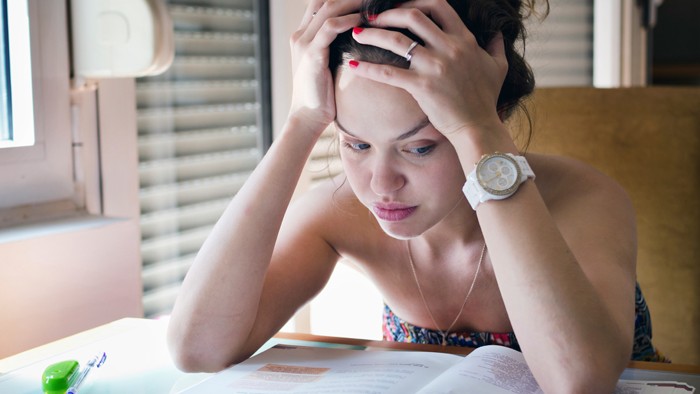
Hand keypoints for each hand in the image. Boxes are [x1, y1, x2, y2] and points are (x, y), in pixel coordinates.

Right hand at [288, 0, 360, 137]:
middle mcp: (300, 35)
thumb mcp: (327, 66)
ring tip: (372, 2)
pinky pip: (330, 28)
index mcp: (302, 36)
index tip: (364, 1)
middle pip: (325, 1)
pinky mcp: (311, 54)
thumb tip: (359, 39)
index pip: (320, 4)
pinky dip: (348, 20)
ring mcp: (304, 43)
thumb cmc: (322, 95)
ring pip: (328, 8)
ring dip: (352, 3)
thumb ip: (335, 49)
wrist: (308, 117)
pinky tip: (364, 21)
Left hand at [346, 0, 508, 140]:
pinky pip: (388, 73)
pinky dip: (367, 67)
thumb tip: (497, 32)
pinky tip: (351, 65)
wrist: (478, 127)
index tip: (399, 6)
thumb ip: (496, 46)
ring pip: (396, 40)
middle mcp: (449, 48)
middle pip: (413, 16)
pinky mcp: (422, 86)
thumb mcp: (498, 67)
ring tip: (356, 33)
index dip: (416, 1)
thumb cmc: (486, 99)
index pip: (438, 6)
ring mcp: (435, 66)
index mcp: (464, 39)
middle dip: (388, 13)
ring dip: (372, 34)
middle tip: (371, 17)